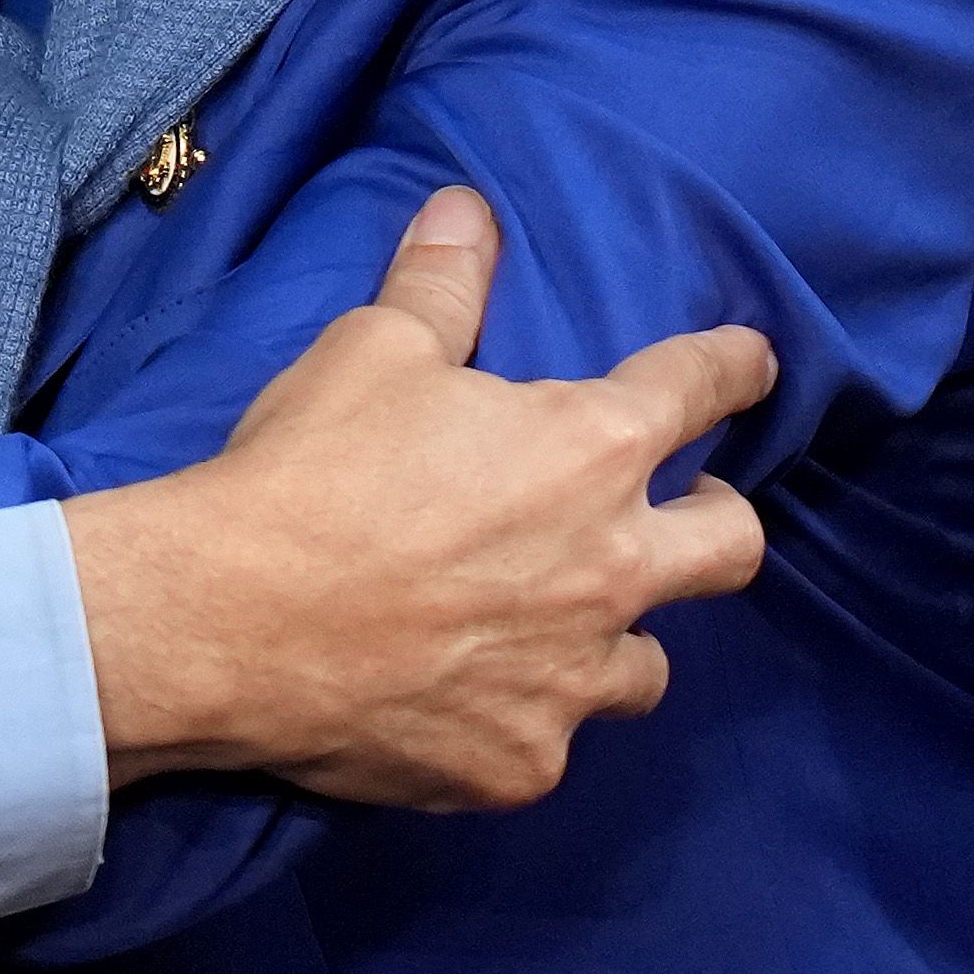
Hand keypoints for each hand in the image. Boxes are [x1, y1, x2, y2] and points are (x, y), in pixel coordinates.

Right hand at [61, 190, 776, 808]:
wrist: (222, 623)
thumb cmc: (309, 472)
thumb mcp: (372, 352)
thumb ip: (440, 285)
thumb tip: (465, 209)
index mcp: (592, 451)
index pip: (700, 390)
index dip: (734, 370)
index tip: (751, 367)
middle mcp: (611, 569)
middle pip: (733, 548)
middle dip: (718, 520)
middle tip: (680, 512)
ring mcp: (572, 680)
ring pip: (648, 666)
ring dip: (616, 637)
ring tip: (559, 626)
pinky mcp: (521, 764)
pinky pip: (551, 740)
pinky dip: (522, 716)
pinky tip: (464, 701)